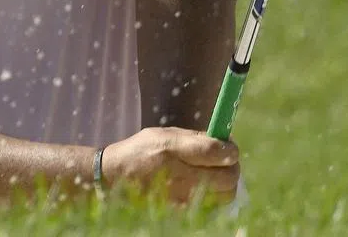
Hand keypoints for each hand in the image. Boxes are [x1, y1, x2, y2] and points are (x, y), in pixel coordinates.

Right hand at [100, 127, 239, 203]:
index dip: (230, 149)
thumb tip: (223, 141)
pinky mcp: (183, 212)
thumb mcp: (162, 134)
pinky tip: (204, 187)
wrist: (115, 179)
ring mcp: (183, 198)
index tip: (230, 148)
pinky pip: (213, 205)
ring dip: (226, 184)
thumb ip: (193, 137)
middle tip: (227, 162)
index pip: (216, 152)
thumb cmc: (140, 151)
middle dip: (232, 167)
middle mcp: (179, 176)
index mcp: (173, 150)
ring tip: (216, 175)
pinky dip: (214, 196)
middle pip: (227, 177)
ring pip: (225, 195)